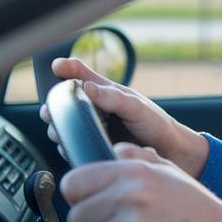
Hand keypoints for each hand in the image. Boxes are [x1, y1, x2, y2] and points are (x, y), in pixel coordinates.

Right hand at [39, 56, 209, 177]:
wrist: (170, 154)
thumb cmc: (157, 125)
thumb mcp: (138, 108)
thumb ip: (115, 98)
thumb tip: (89, 88)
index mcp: (106, 93)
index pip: (81, 75)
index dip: (66, 69)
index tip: (57, 67)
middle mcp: (96, 109)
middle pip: (64, 103)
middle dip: (54, 105)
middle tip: (52, 111)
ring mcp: (93, 128)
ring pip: (64, 125)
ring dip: (58, 128)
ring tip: (60, 130)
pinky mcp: (93, 147)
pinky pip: (73, 145)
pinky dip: (69, 146)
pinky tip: (73, 147)